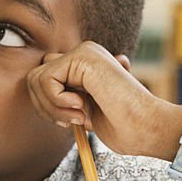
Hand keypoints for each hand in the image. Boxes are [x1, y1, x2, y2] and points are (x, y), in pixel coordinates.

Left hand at [27, 41, 181, 159]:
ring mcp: (84, 53)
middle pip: (34, 77)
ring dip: (51, 107)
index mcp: (85, 67)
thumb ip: (65, 100)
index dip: (47, 106)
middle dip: (44, 107)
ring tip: (78, 117)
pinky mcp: (83, 57)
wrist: (147, 127)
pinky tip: (81, 108)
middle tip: (70, 121)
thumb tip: (37, 86)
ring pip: (36, 79)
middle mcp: (84, 54)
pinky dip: (56, 102)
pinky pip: (45, 80)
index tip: (69, 122)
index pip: (42, 80)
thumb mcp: (85, 113)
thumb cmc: (124, 127)